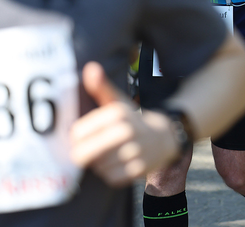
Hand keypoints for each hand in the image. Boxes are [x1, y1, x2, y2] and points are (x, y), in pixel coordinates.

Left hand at [70, 62, 180, 186]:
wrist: (167, 136)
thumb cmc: (133, 120)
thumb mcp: (118, 101)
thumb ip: (101, 87)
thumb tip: (90, 67)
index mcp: (117, 113)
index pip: (77, 133)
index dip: (76, 138)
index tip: (84, 137)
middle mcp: (126, 130)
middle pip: (83, 154)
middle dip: (82, 155)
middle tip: (88, 152)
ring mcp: (134, 150)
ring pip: (97, 167)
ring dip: (98, 165)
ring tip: (107, 156)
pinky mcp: (139, 169)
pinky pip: (111, 178)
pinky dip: (111, 174)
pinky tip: (117, 165)